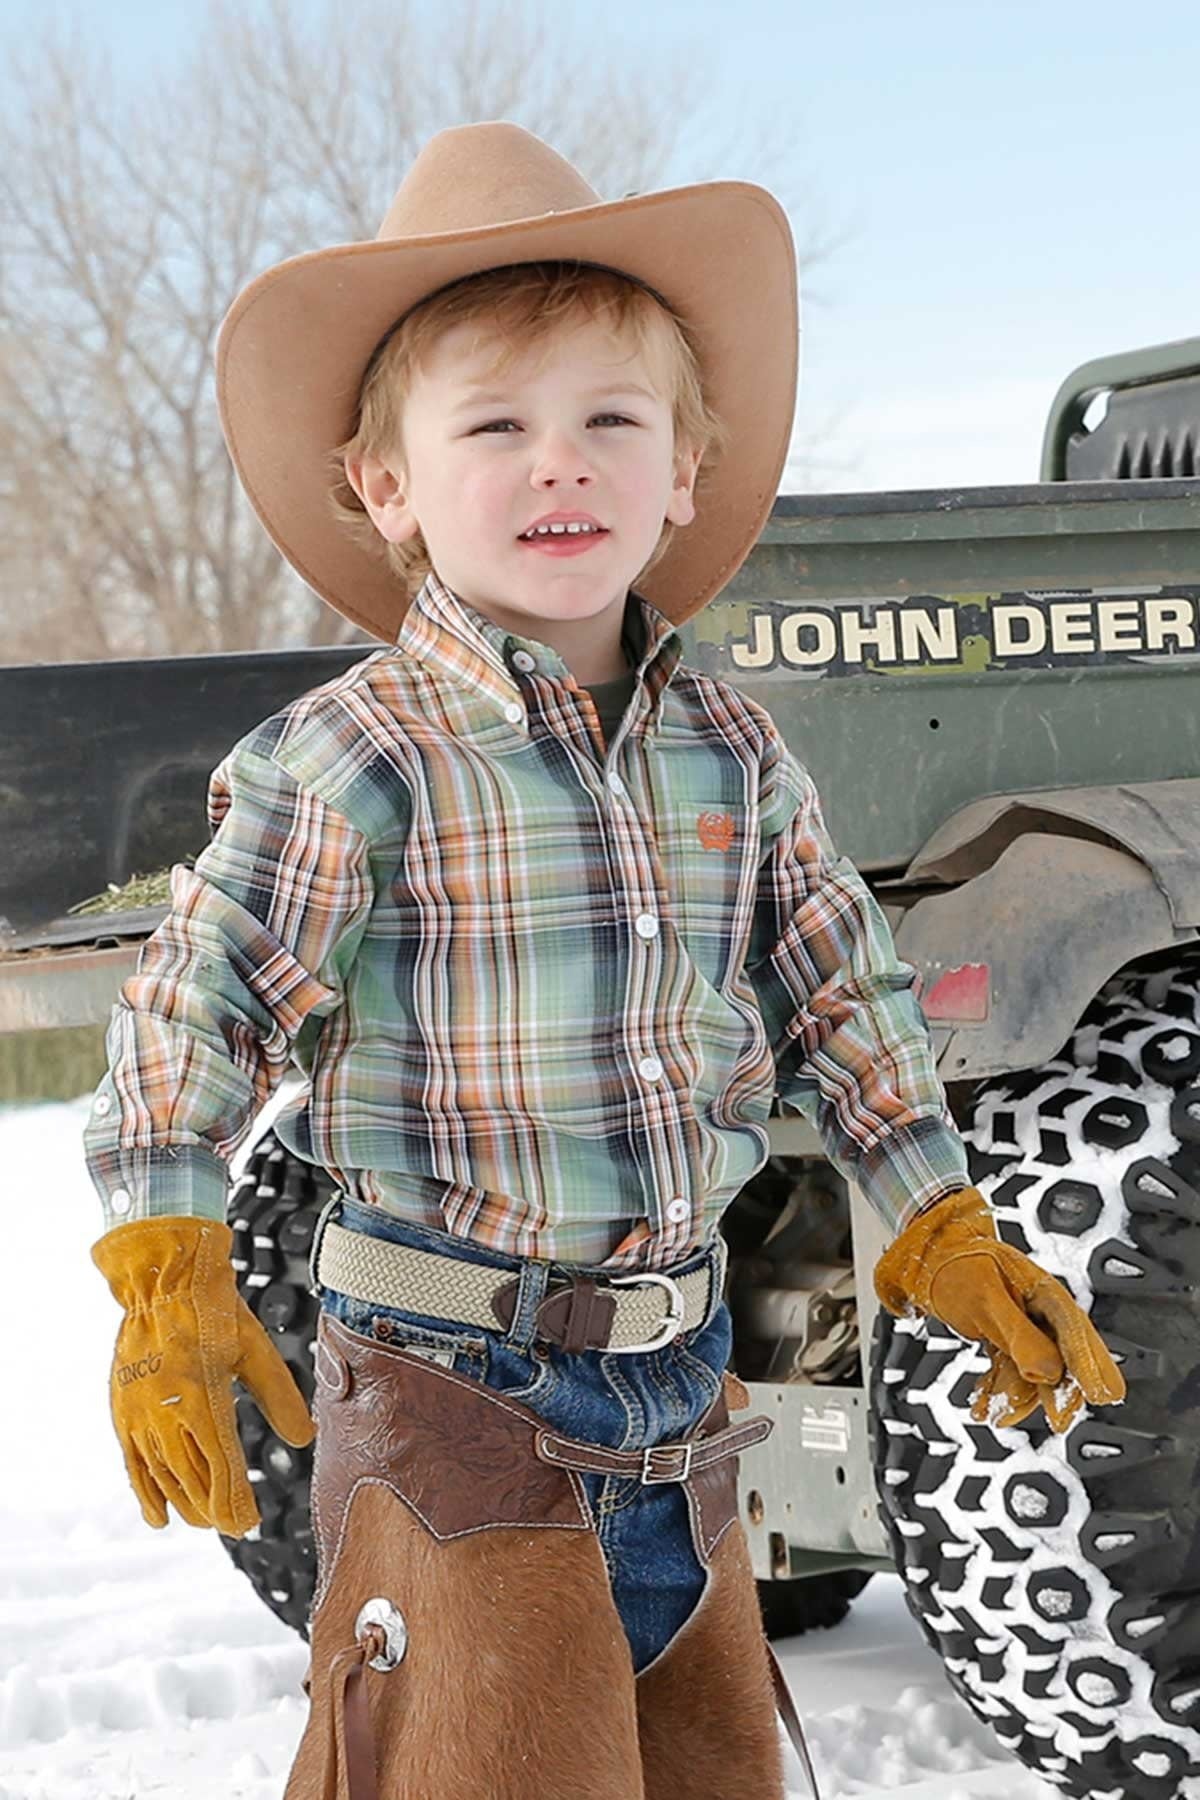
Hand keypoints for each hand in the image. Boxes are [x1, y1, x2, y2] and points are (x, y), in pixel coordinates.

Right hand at [92, 1215, 314, 1533]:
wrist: (162, 1281)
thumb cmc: (215, 1311)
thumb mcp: (255, 1349)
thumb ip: (279, 1396)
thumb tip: (304, 1438)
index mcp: (203, 1394)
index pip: (222, 1464)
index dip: (234, 1500)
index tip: (247, 1524)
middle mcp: (167, 1410)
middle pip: (192, 1478)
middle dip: (213, 1508)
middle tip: (232, 1527)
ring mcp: (140, 1413)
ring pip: (163, 1475)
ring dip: (184, 1503)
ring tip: (205, 1523)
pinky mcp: (122, 1410)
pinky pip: (133, 1463)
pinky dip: (146, 1493)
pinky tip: (159, 1518)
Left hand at [874, 1188, 1125, 1431]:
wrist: (928, 1254)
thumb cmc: (957, 1263)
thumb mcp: (986, 1297)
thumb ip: (1018, 1334)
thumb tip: (1047, 1370)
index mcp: (1044, 1293)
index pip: (1074, 1333)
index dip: (1091, 1365)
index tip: (1104, 1395)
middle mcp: (1040, 1313)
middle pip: (1062, 1359)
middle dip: (1059, 1392)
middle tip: (1059, 1421)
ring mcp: (1023, 1328)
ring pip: (1033, 1372)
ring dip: (1016, 1396)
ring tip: (995, 1413)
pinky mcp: (1005, 1340)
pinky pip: (1009, 1372)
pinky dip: (997, 1390)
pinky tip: (983, 1406)